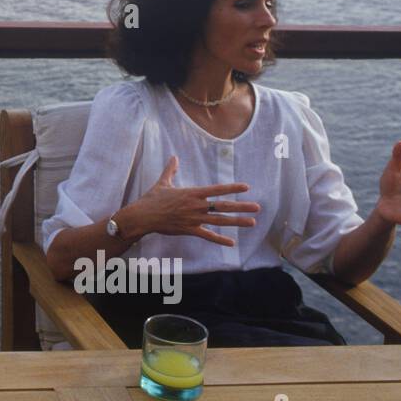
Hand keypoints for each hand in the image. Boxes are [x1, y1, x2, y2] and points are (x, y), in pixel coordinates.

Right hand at [117, 154, 258, 246]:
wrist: (143, 216)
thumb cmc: (152, 199)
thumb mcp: (163, 183)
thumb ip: (171, 170)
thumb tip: (174, 157)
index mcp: (192, 193)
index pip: (216, 189)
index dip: (232, 188)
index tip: (246, 187)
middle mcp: (196, 206)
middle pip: (223, 206)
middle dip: (241, 206)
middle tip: (257, 207)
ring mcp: (194, 219)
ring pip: (219, 220)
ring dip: (237, 222)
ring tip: (252, 222)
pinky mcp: (189, 230)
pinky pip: (207, 236)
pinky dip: (219, 240)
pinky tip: (231, 243)